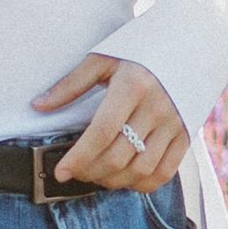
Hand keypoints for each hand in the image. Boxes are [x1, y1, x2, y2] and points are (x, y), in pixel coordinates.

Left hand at [34, 52, 190, 190]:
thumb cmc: (140, 48)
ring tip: (97, 176)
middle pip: (119, 155)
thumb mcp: (104, 58)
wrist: (188, 43)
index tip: (60, 172)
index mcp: (133, 85)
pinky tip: (125, 180)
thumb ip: (71, 84)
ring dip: (114, 181)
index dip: (79, 157)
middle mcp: (157, 107)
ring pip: (141, 170)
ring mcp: (175, 123)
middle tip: (76, 173)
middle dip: (91, 172)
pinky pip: (165, 172)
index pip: (102, 132)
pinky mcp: (186, 135)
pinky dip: (142, 185)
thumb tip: (38, 106)